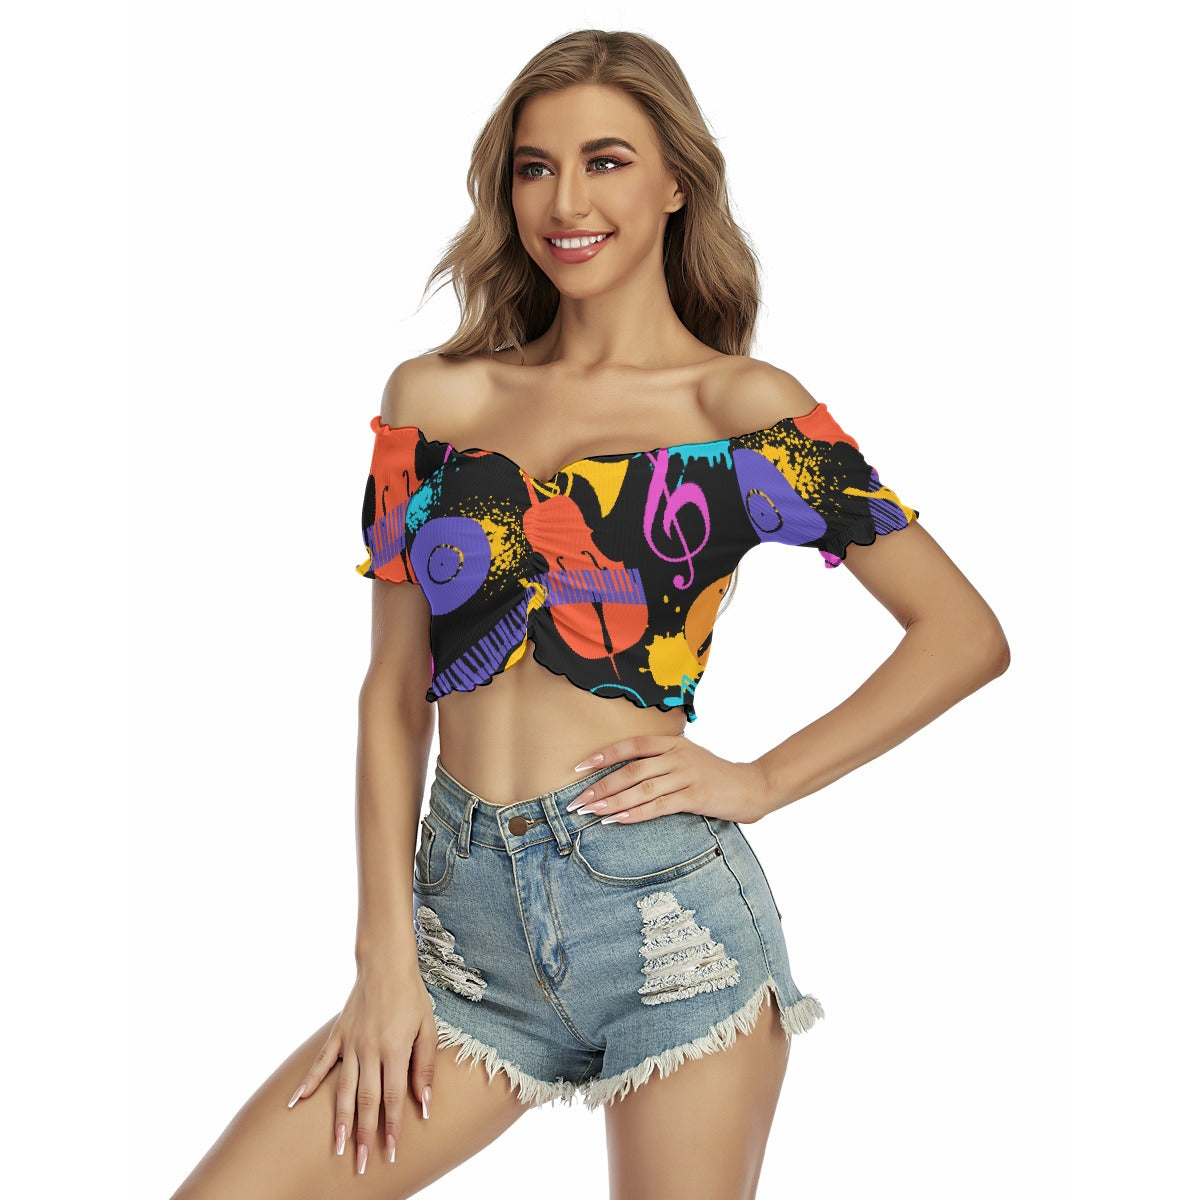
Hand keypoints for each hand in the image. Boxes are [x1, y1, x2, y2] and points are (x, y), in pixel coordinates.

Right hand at [285, 958, 434, 1173]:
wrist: (385, 963)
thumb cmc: (411, 997)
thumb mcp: (427, 1028)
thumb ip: (424, 1066)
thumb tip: (425, 1103)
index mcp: (394, 1048)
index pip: (393, 1097)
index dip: (392, 1126)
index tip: (391, 1151)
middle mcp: (370, 1049)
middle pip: (366, 1100)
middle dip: (365, 1134)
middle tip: (362, 1163)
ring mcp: (350, 1042)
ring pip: (343, 1088)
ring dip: (340, 1119)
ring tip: (337, 1146)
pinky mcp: (338, 1035)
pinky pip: (321, 1063)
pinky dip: (308, 1083)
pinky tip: (296, 1103)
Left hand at [569, 734, 767, 824]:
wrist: (751, 785)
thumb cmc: (714, 774)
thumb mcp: (687, 757)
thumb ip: (661, 760)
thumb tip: (623, 774)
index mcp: (672, 742)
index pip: (631, 745)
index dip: (603, 755)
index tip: (579, 767)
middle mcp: (677, 756)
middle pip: (631, 770)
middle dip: (600, 786)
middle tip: (577, 800)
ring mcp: (686, 775)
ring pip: (641, 789)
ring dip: (613, 802)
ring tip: (591, 812)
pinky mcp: (695, 796)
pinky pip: (658, 806)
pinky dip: (635, 813)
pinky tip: (617, 820)